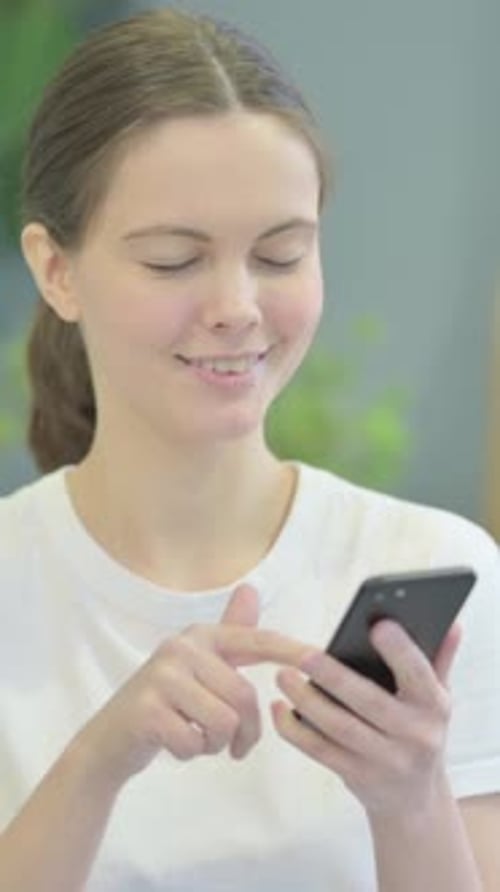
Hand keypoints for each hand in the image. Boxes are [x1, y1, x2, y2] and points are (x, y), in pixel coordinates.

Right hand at [71, 584, 313, 789]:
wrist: (109, 738)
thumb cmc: (165, 703)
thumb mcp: (198, 667)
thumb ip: (229, 634)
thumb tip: (251, 589)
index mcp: (201, 636)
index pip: (256, 640)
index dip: (290, 650)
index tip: (319, 658)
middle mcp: (181, 648)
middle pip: (244, 696)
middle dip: (246, 733)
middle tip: (233, 746)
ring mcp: (161, 677)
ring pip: (224, 722)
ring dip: (215, 744)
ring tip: (197, 737)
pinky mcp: (147, 710)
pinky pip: (196, 743)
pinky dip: (191, 754)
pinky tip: (174, 743)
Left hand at [271, 620, 461, 816]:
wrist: (414, 798)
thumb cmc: (418, 729)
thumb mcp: (436, 697)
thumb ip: (438, 658)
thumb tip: (450, 623)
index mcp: (433, 706)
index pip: (419, 673)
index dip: (400, 651)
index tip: (377, 626)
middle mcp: (415, 736)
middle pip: (369, 702)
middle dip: (334, 677)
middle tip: (302, 655)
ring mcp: (386, 761)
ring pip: (339, 728)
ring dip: (306, 701)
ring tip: (282, 675)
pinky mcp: (357, 777)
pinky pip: (319, 751)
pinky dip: (294, 730)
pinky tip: (278, 709)